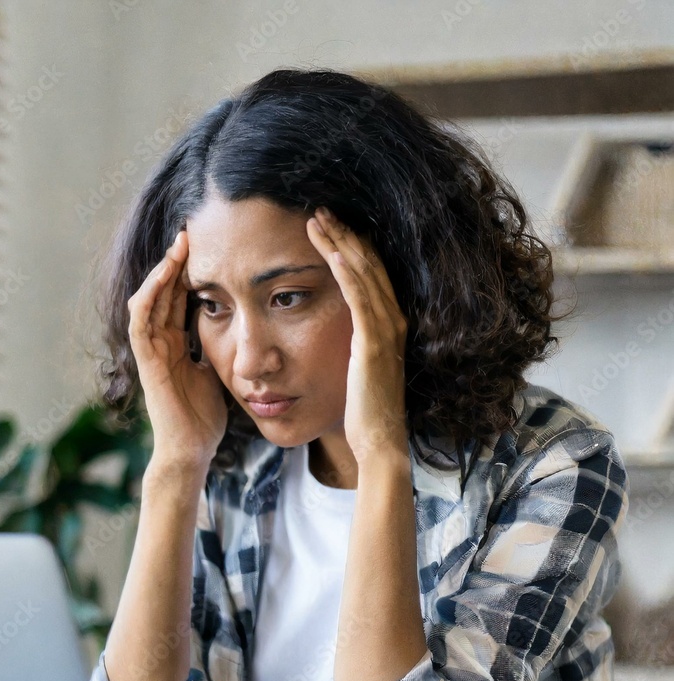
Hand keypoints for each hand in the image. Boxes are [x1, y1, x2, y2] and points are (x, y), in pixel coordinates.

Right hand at [127, 230, 227, 470]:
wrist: (192, 450)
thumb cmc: (204, 418)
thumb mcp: (219, 373)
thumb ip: (221, 349)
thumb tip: (243, 328)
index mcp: (177, 344)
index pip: (179, 298)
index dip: (191, 271)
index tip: (210, 246)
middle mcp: (160, 342)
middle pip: (163, 291)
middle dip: (176, 261)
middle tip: (193, 231)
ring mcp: (150, 351)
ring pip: (148, 299)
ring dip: (162, 270)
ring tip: (180, 244)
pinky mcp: (146, 362)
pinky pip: (141, 321)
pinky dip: (150, 295)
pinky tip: (165, 274)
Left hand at [306, 206, 408, 463]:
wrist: (380, 443)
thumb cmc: (365, 414)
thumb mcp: (359, 372)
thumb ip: (355, 349)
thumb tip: (338, 340)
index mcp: (389, 327)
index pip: (371, 275)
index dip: (352, 247)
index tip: (328, 226)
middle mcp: (393, 322)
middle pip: (369, 265)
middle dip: (344, 234)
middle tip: (319, 210)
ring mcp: (386, 331)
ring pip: (363, 274)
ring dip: (340, 243)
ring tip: (316, 219)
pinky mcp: (372, 344)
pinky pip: (360, 298)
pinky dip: (347, 271)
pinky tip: (331, 250)